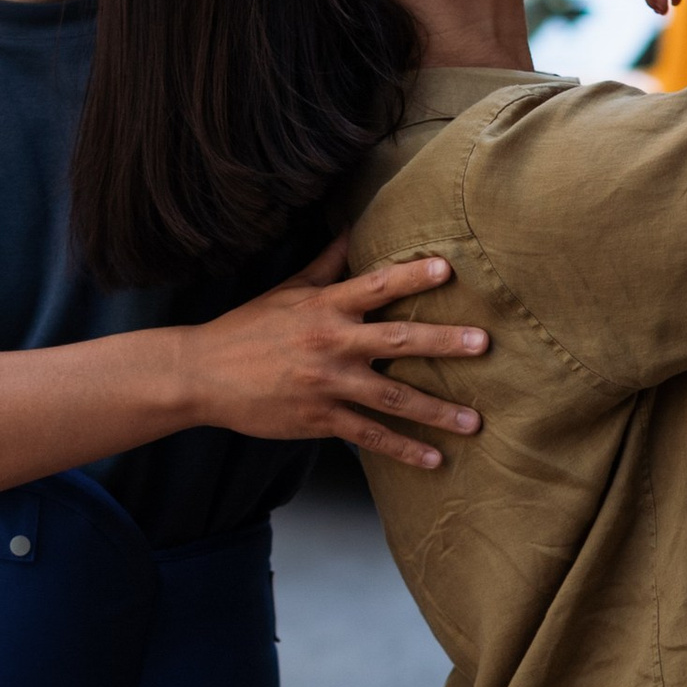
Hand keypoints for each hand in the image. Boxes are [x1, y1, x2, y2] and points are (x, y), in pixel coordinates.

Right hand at [179, 243, 487, 468]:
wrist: (202, 375)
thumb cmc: (246, 329)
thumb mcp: (287, 290)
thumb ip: (326, 265)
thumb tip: (352, 227)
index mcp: (324, 307)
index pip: (376, 285)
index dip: (413, 275)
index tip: (448, 270)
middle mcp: (330, 343)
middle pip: (397, 339)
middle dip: (444, 342)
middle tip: (483, 344)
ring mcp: (326, 384)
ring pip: (391, 397)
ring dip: (436, 410)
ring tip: (474, 421)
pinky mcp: (318, 419)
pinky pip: (369, 436)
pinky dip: (403, 449)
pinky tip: (434, 459)